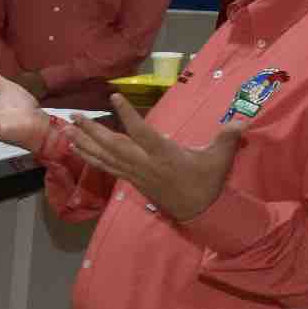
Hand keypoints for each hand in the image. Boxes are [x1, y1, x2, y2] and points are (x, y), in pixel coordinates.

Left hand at [64, 95, 245, 220]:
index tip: (114, 97)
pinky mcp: (130, 180)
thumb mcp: (220, 159)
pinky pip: (106, 167)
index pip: (142, 132)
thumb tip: (242, 122)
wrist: (198, 211)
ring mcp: (135, 173)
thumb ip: (227, 138)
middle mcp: (144, 163)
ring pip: (105, 156)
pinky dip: (89, 156)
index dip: (127, 115)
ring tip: (65, 129)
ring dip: (84, 142)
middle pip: (113, 145)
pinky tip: (76, 147)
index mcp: (164, 154)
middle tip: (73, 116)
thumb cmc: (207, 182)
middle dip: (92, 130)